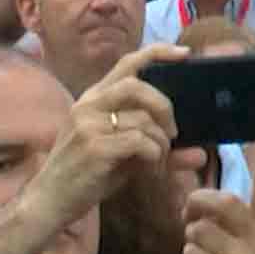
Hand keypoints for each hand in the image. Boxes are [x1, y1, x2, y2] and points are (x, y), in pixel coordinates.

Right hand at [23, 44, 188, 232]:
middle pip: (138, 85)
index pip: (128, 63)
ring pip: (143, 119)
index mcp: (96, 98)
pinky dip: (154, 156)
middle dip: (165, 107)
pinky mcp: (93, 146)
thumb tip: (201, 155)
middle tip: (173, 133)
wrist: (53, 199)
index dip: (158, 53)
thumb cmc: (91, 174)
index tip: (185, 54)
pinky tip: (149, 169)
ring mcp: (88, 123)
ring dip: (161, 143)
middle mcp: (89, 104)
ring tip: (157, 161)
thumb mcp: (128, 157)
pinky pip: (140, 142)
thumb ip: (160, 149)